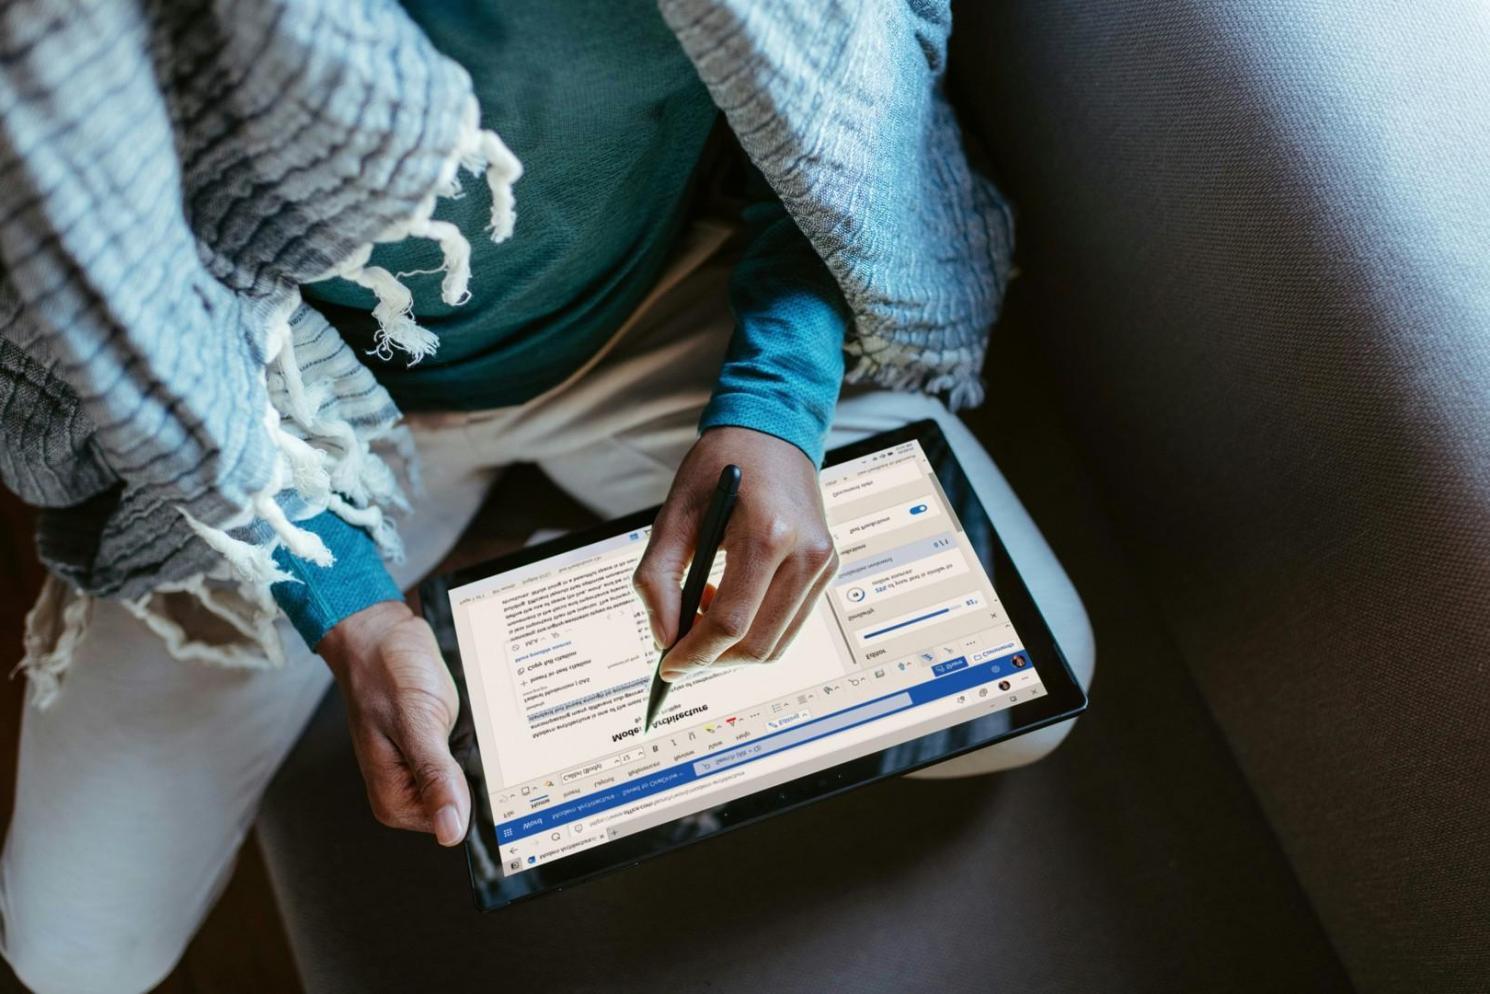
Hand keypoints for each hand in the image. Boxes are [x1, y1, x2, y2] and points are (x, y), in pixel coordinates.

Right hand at [319, 601, 469, 845]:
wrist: (381, 634)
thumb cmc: (388, 672)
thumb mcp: (416, 723)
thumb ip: (434, 777)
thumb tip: (450, 832)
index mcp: (395, 800)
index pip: (454, 825)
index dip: (474, 796)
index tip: (478, 764)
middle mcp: (408, 791)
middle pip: (467, 801)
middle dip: (479, 770)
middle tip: (465, 733)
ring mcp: (425, 770)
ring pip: (474, 778)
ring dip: (482, 751)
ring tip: (464, 721)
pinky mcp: (439, 748)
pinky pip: (471, 755)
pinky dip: (479, 737)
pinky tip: (468, 717)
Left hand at [634, 426, 838, 680]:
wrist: (773, 432)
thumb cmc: (720, 466)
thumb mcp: (674, 513)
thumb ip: (657, 577)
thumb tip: (663, 637)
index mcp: (769, 534)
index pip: (731, 622)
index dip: (694, 653)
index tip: (665, 665)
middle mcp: (807, 554)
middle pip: (757, 645)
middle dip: (711, 660)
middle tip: (676, 650)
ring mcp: (824, 565)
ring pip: (775, 645)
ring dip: (731, 649)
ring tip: (700, 614)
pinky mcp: (827, 570)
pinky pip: (787, 625)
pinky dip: (752, 631)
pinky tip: (725, 601)